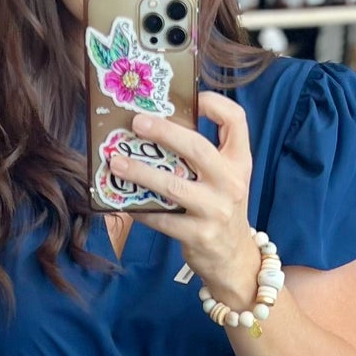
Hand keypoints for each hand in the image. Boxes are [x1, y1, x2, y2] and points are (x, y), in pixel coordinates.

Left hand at [120, 92, 263, 310]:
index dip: (215, 103)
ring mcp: (216, 210)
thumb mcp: (225, 179)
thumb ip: (204, 155)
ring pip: (173, 186)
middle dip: (164, 132)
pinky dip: (140, 209)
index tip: (192, 97)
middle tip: (136, 122)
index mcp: (239, 162)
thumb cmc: (221, 208)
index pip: (236, 121)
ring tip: (116, 162)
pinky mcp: (199, 235)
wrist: (234, 258)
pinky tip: (123, 200)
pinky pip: (162, 219)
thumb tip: (155, 126)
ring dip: (140, 172)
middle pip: (198, 148)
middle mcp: (231, 183)